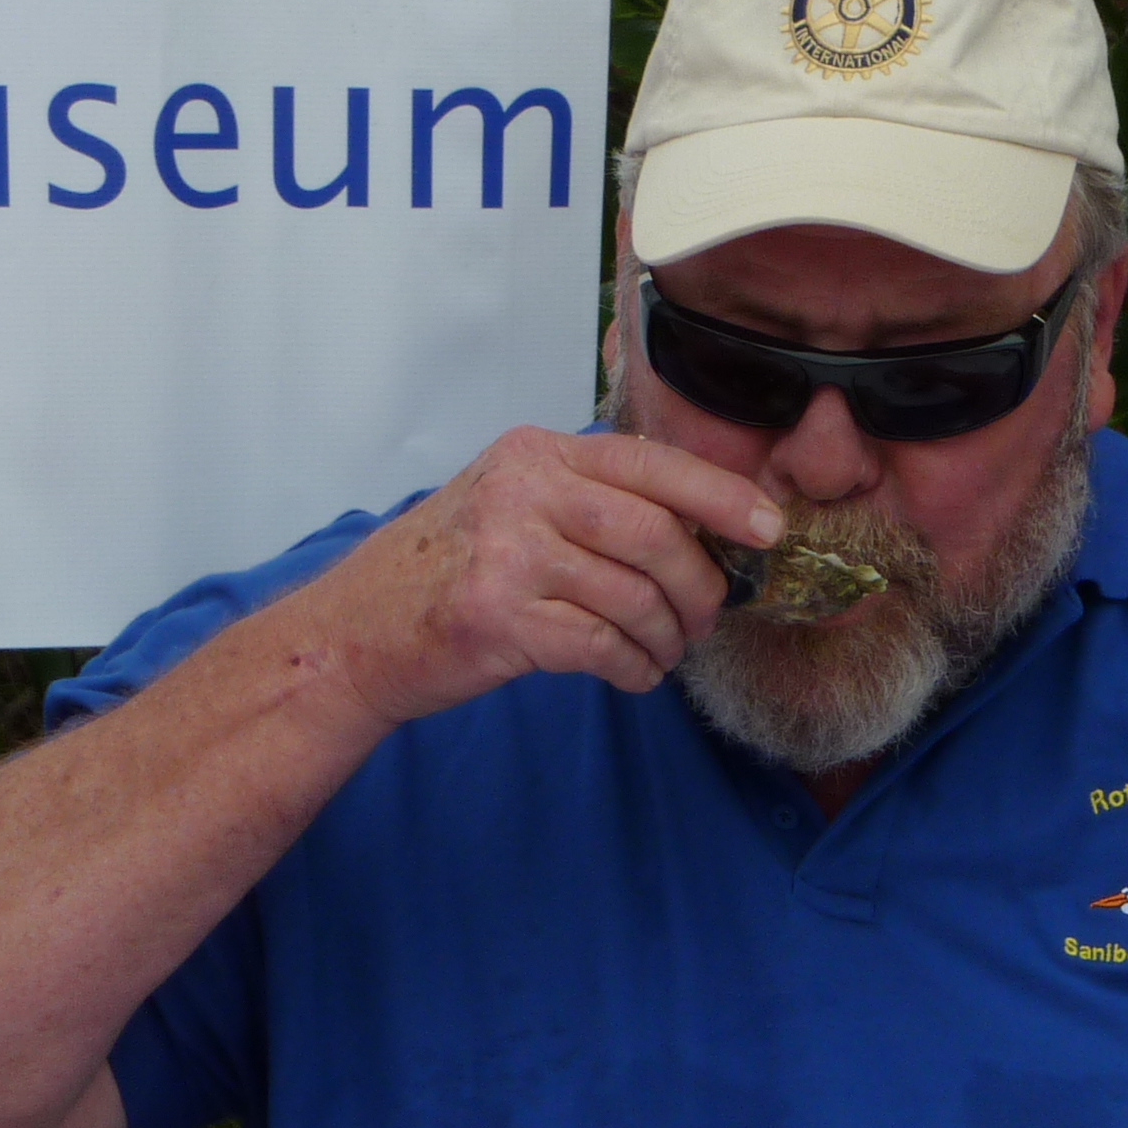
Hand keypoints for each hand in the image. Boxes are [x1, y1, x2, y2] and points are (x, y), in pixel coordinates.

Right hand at [302, 427, 782, 725]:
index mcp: (537, 453)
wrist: (359, 632)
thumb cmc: (447, 572)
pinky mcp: (498, 617)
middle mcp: (522, 490)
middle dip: (699, 586)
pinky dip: (633, 667)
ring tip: (662, 653)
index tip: (768, 530)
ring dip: (665, 637)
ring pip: (634, 597)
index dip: (721, 498)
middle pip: (655, 535)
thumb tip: (699, 529)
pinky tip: (633, 674)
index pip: (651, 464)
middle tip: (705, 617)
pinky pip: (601, 645)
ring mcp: (507, 553)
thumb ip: (588, 501)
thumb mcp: (511, 504)